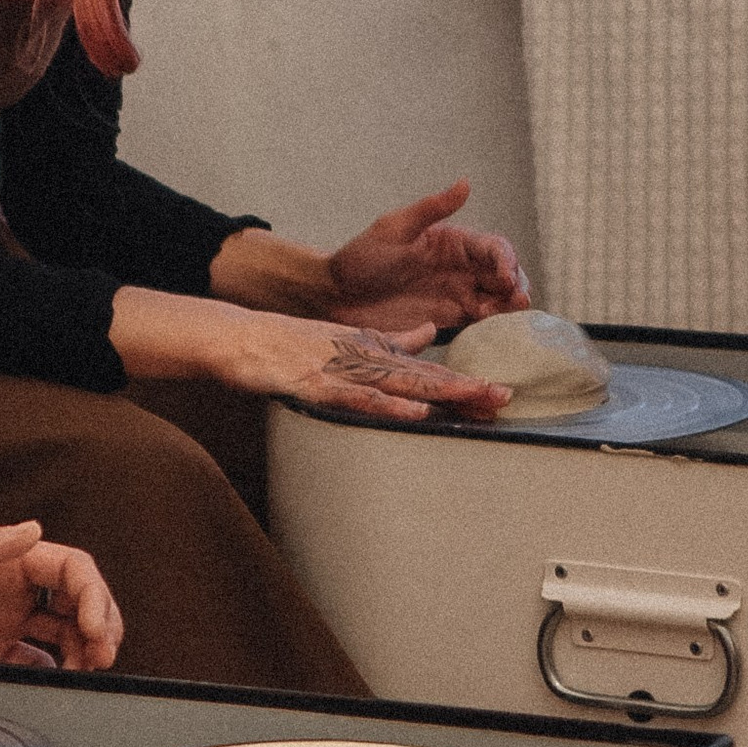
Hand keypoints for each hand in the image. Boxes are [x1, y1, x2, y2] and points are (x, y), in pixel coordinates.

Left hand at [0, 520, 123, 673]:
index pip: (68, 568)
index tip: (92, 626)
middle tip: (102, 657)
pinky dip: (54, 673)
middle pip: (76, 601)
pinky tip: (56, 684)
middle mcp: (6, 588)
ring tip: (87, 673)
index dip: (91, 594)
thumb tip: (31, 531)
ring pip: (63, 633)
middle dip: (100, 624)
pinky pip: (33, 662)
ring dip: (85, 650)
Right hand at [213, 309, 508, 426]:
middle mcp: (366, 358)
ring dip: (443, 392)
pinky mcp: (321, 383)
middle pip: (426, 376)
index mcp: (373, 350)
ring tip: (480, 400)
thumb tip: (425, 335)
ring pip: (402, 383)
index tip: (498, 394)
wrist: (241, 338)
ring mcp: (345, 370)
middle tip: (506, 397)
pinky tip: (418, 411)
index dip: (464, 382)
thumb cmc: (286, 344)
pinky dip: (390, 404)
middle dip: (467, 388)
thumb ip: (388, 339)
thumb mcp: (345, 338)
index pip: (427, 370)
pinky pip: (360, 397)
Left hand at [327, 181, 527, 332]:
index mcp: (453, 242)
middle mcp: (461, 268)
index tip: (505, 276)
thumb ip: (432, 209)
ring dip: (509, 308)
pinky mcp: (448, 320)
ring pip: (498, 300)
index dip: (506, 260)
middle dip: (516, 286)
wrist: (335, 296)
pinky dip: (493, 326)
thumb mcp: (394, 228)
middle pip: (504, 275)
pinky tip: (491, 329)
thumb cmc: (360, 257)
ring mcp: (456, 295)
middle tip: (517, 301)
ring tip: (508, 315)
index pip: (493, 247)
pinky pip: (480, 324)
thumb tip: (466, 182)